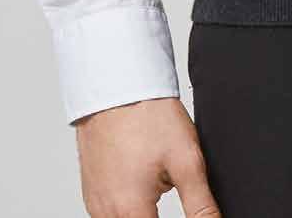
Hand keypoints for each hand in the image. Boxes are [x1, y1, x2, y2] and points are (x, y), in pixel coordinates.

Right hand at [75, 96, 220, 216]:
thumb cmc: (148, 116)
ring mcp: (95, 203)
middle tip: (167, 181)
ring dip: (143, 212)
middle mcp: (107, 213)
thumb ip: (201, 206)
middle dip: (157, 215)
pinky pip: (112, 211)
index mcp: (131, 211)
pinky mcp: (91, 192)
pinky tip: (140, 174)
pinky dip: (129, 202)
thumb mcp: (186, 161)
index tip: (188, 210)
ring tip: (155, 175)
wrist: (117, 86)